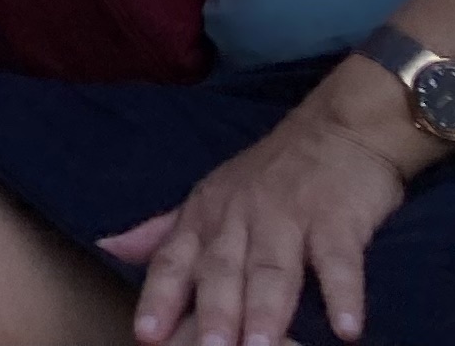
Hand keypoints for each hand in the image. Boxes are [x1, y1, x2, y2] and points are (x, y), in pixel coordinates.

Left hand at [104, 62, 420, 345]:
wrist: (339, 130)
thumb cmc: (270, 176)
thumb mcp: (210, 199)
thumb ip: (164, 231)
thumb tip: (107, 248)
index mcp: (205, 216)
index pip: (174, 261)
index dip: (159, 297)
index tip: (145, 336)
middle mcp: (240, 216)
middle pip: (222, 270)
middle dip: (212, 312)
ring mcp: (289, 215)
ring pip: (273, 269)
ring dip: (267, 311)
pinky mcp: (337, 218)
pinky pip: (339, 260)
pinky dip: (343, 293)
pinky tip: (347, 329)